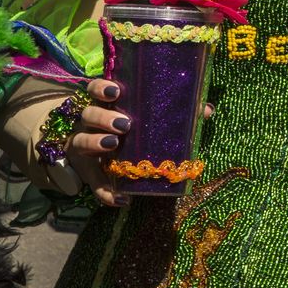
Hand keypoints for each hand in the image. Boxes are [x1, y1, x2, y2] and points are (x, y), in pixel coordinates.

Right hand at [35, 78, 214, 206]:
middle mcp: (89, 124)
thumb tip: (206, 110)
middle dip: (104, 117)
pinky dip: (106, 194)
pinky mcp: (88, 173)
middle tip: (124, 124)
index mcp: (105, 105)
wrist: (95, 155)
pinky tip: (122, 200)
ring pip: (81, 141)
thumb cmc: (128, 129)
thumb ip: (174, 112)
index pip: (95, 89)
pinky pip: (95, 185)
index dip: (101, 87)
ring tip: (113, 144)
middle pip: (89, 114)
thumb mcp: (145, 117)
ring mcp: (83, 146)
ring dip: (96, 143)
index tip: (116, 91)